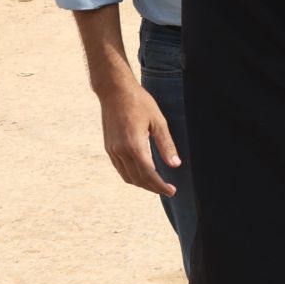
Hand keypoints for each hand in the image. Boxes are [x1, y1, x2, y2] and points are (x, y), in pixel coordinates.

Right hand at [98, 79, 180, 195]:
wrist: (114, 92)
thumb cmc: (139, 103)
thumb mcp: (158, 121)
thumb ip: (166, 144)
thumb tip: (175, 165)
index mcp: (134, 145)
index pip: (148, 174)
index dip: (160, 186)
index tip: (172, 191)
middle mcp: (120, 151)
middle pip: (138, 179)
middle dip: (153, 187)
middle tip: (168, 190)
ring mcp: (112, 150)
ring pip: (127, 176)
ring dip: (142, 184)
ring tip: (157, 184)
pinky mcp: (109, 148)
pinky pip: (120, 169)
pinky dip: (132, 176)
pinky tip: (142, 174)